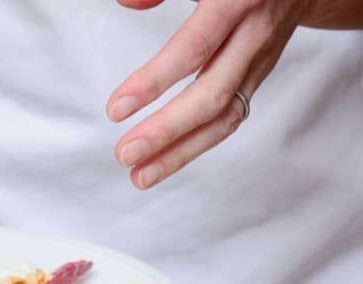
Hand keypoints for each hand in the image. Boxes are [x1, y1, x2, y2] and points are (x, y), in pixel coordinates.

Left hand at [107, 0, 314, 188]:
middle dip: (165, 132)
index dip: (153, 81)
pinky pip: (228, 119)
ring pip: (224, 118)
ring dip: (180, 153)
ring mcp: (259, 62)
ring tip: (140, 175)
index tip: (116, 109)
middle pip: (211, 95)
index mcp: (236, 1)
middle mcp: (253, 36)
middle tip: (125, 154)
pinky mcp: (256, 80)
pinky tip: (165, 162)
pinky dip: (196, 144)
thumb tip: (125, 3)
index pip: (193, 50)